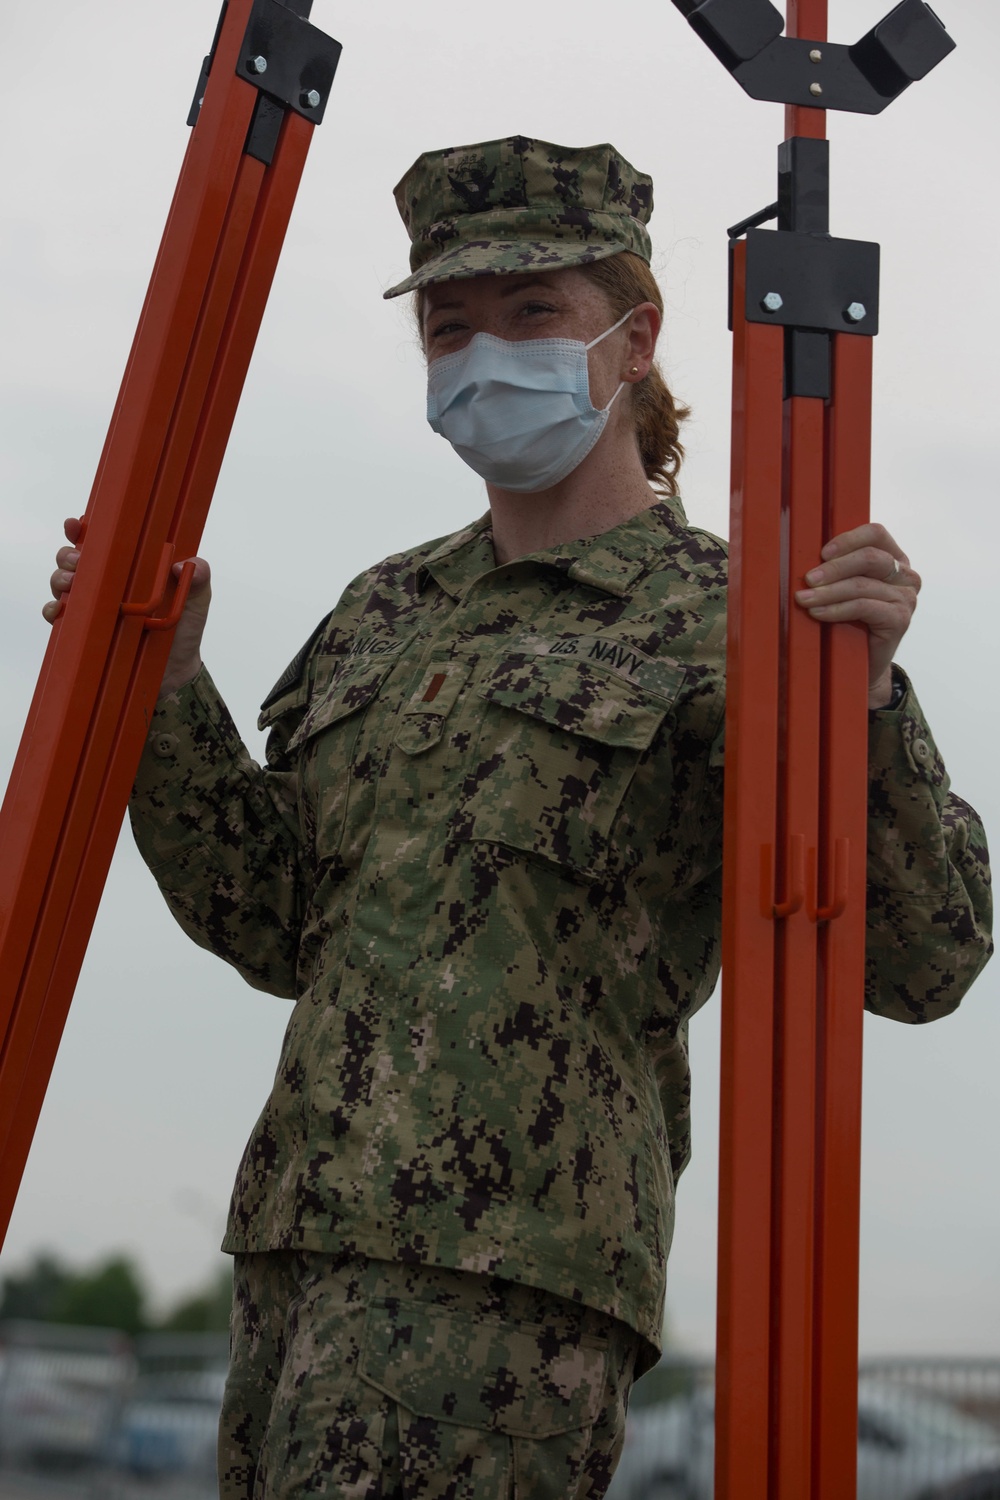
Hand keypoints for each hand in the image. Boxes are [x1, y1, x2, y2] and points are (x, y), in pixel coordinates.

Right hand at [43, 517, 211, 699]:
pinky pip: (58, 615)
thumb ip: (200, 575)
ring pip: (62, 582)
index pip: (100, 541)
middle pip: (74, 558)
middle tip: (79, 561)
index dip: (81, 529)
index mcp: (128, 565)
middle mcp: (107, 581)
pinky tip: (60, 610)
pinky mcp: (85, 629)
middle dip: (68, 554)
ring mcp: (93, 605)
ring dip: (60, 578)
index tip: (76, 525)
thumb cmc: (185, 628)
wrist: (176, 670)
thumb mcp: (198, 597)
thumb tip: (184, 565)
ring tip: (71, 582)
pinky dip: (53, 610)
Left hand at [794, 522, 919, 709]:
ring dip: (828, 591)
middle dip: (834, 568)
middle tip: (808, 579)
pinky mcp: (900, 619)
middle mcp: (906, 575)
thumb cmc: (851, 621)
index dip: (848, 539)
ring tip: (804, 599)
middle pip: (869, 557)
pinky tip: (818, 612)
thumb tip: (803, 556)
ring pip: (861, 585)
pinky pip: (863, 607)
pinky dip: (836, 609)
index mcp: (895, 558)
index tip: (822, 553)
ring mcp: (906, 597)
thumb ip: (839, 568)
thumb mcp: (846, 588)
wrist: (864, 663)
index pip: (876, 534)